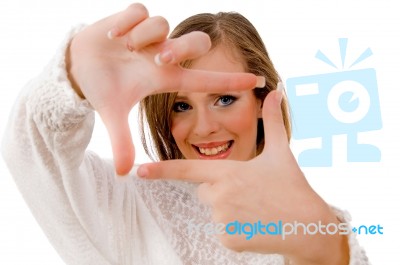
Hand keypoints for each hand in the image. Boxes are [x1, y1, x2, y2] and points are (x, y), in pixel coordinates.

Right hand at [67, 3, 261, 174]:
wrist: (79, 66)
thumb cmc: (104, 88)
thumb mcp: (114, 114)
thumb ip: (122, 141)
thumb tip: (124, 173)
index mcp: (164, 77)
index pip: (205, 79)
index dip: (231, 81)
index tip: (258, 81)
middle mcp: (162, 54)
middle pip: (196, 43)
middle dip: (180, 49)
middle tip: (157, 58)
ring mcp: (149, 35)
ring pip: (163, 25)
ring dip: (142, 37)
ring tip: (123, 48)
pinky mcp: (132, 17)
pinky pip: (139, 11)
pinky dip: (125, 23)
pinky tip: (113, 36)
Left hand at [137, 88, 348, 263]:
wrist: (309, 226)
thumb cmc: (293, 186)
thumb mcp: (281, 152)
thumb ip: (272, 121)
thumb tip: (276, 91)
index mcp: (228, 172)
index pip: (187, 170)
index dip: (161, 170)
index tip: (139, 171)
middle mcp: (220, 196)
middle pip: (205, 190)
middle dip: (222, 190)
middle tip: (250, 192)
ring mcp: (223, 220)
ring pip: (215, 211)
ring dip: (230, 210)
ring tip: (256, 208)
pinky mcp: (228, 239)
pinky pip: (223, 230)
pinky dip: (236, 229)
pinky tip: (256, 224)